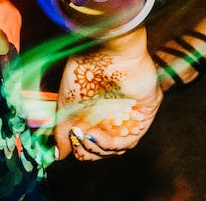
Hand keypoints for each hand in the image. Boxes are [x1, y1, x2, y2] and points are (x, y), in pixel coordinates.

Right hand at [55, 27, 160, 159]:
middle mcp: (115, 114)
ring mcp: (131, 114)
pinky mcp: (145, 112)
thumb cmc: (84, 72)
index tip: (71, 141)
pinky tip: (97, 134)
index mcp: (98, 111)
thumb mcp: (67, 106)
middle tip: (78, 138)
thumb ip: (63, 132)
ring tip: (86, 135)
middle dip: (88, 150)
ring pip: (118, 147)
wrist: (107, 51)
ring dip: (98, 147)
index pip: (92, 142)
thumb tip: (60, 155)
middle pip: (105, 148)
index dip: (81, 148)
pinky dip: (112, 143)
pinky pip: (131, 139)